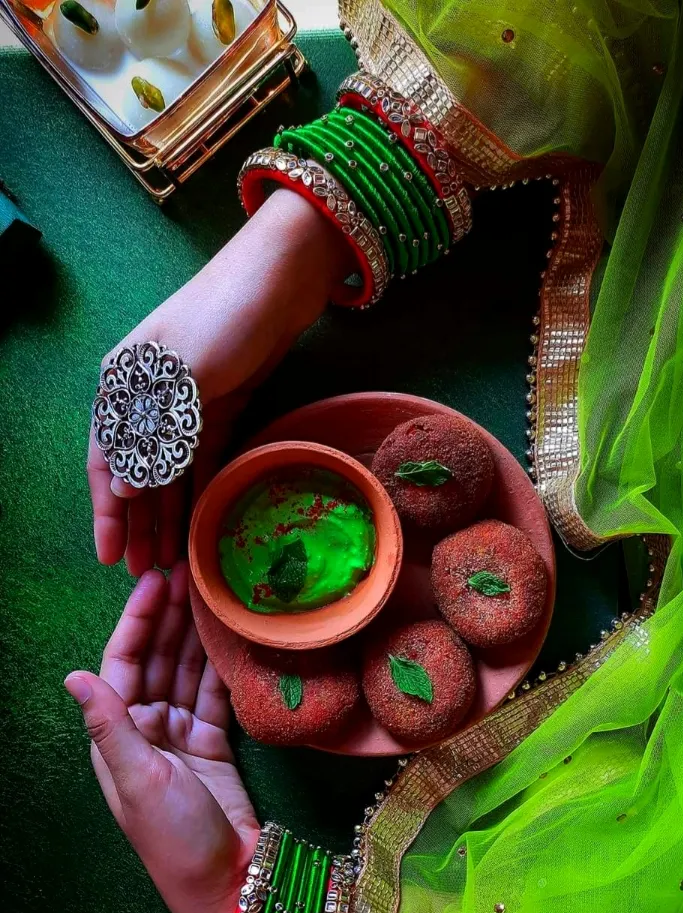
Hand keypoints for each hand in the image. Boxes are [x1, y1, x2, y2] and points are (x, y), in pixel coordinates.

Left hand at [65, 563, 256, 912]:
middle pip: (157, 660)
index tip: (158, 581)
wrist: (228, 882)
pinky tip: (232, 634)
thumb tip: (74, 674)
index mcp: (117, 735)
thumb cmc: (174, 836)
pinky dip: (222, 664)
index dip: (139, 621)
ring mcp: (180, 736)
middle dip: (171, 616)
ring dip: (197, 633)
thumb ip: (110, 725)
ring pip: (187, 671)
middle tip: (193, 571)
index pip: (125, 663)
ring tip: (215, 592)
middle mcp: (144, 728)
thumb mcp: (138, 779)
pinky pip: (214, 693)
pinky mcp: (213, 744)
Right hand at [89, 188, 352, 575]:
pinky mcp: (224, 405)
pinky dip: (200, 491)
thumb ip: (155, 432)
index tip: (112, 558)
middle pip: (138, 471)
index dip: (107, 511)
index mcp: (124, 383)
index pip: (106, 459)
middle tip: (146, 574)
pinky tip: (200, 524)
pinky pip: (205, 459)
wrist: (283, 275)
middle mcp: (149, 396)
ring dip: (169, 515)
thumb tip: (122, 486)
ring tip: (172, 562)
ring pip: (172, 472)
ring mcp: (188, 402)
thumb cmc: (224, 315)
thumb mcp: (185, 375)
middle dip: (139, 524)